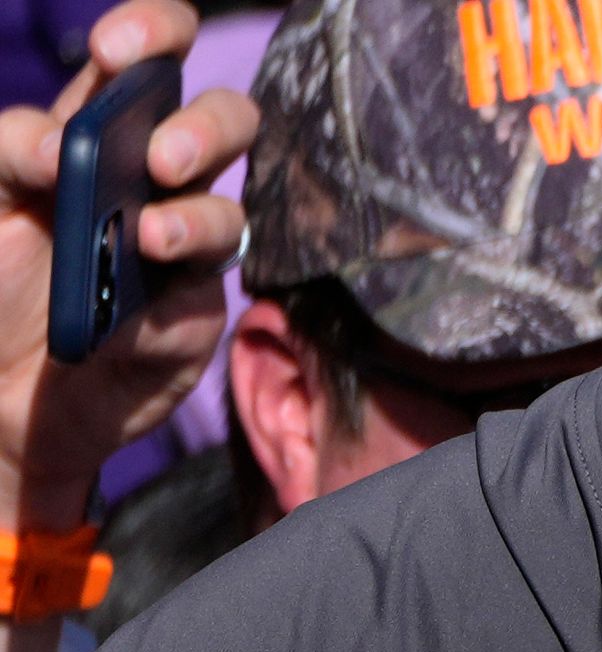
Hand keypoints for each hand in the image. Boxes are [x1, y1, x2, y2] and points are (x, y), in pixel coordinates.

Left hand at [0, 0, 253, 526]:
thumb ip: (10, 150)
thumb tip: (63, 147)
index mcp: (100, 129)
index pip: (152, 58)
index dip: (155, 32)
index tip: (121, 46)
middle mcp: (155, 181)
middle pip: (224, 122)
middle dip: (205, 127)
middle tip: (159, 156)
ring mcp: (183, 250)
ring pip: (229, 210)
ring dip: (193, 217)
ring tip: (147, 237)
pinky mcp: (192, 318)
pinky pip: (206, 295)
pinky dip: (173, 291)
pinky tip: (134, 302)